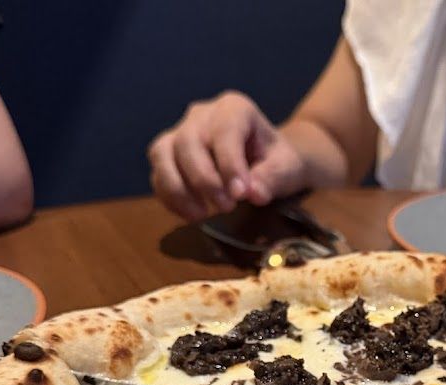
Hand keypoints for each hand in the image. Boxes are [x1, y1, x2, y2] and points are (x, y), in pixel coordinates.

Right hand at [148, 91, 309, 222]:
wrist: (269, 160)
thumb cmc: (278, 160)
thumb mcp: (287, 168)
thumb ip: (272, 178)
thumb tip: (253, 193)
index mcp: (234, 108)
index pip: (224, 130)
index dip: (229, 164)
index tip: (241, 195)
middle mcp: (202, 114)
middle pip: (188, 141)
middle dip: (204, 180)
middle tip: (227, 207)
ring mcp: (181, 131)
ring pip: (162, 153)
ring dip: (178, 189)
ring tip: (202, 215)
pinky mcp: (169, 154)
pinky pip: (158, 173)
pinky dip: (169, 197)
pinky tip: (191, 214)